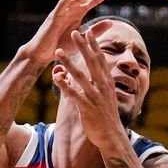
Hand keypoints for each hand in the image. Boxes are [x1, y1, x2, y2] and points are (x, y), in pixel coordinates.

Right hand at [23, 0, 121, 64]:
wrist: (43, 52)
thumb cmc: (60, 45)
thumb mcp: (82, 38)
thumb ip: (96, 30)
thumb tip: (111, 22)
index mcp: (78, 13)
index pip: (94, 0)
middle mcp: (71, 10)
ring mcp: (62, 12)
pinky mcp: (54, 18)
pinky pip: (61, 6)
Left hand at [53, 29, 122, 147]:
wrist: (112, 136)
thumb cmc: (107, 116)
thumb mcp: (106, 96)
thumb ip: (98, 84)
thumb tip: (92, 73)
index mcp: (107, 83)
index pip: (100, 59)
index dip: (94, 45)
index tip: (88, 32)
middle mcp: (102, 87)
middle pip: (91, 62)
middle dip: (82, 46)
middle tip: (74, 33)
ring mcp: (95, 97)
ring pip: (80, 76)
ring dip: (68, 63)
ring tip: (58, 51)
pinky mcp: (87, 108)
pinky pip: (74, 95)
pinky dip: (64, 86)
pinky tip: (56, 77)